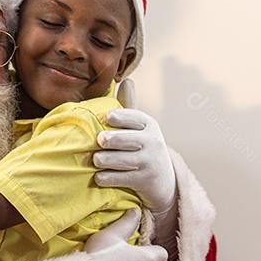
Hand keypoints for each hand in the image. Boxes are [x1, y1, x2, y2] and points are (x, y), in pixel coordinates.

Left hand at [94, 80, 176, 212]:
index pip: (132, 116)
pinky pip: (116, 177)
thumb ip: (129, 106)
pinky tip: (99, 176)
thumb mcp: (140, 127)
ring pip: (116, 159)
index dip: (119, 117)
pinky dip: (104, 177)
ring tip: (97, 160)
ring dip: (101, 160)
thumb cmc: (143, 147)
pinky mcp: (143, 180)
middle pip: (121, 139)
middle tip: (100, 141)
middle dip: (107, 140)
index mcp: (149, 125)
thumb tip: (126, 80)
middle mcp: (152, 141)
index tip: (107, 118)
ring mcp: (148, 161)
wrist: (163, 180)